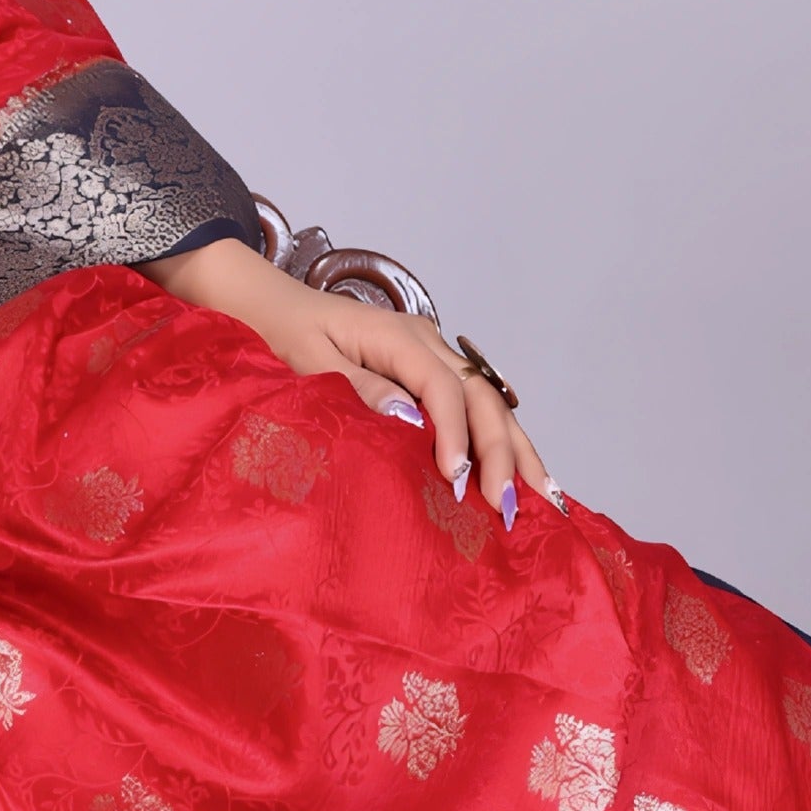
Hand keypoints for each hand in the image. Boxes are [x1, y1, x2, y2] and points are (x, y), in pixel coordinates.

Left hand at [146, 236, 552, 514]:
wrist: (266, 304)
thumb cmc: (278, 331)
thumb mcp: (306, 360)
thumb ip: (357, 388)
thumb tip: (409, 416)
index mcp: (398, 337)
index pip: (444, 388)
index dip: (455, 435)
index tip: (457, 482)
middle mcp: (427, 343)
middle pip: (481, 397)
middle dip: (500, 451)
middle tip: (506, 506)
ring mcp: (433, 357)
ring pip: (490, 403)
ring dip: (516, 449)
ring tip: (543, 497)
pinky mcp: (429, 374)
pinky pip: (475, 408)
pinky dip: (502, 441)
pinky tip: (524, 474)